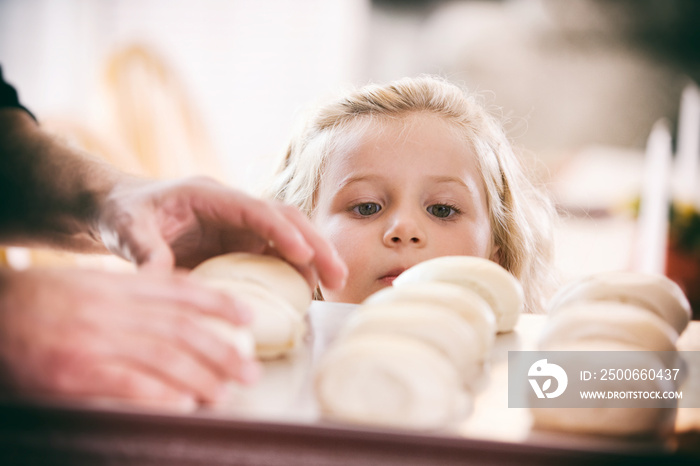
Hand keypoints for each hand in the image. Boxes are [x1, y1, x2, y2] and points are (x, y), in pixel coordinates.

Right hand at [0, 267, 259, 409]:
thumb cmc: (40, 300)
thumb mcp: (90, 282)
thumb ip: (133, 288)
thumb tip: (179, 294)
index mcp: (118, 286)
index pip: (182, 292)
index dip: (220, 305)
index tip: (249, 317)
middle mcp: (114, 311)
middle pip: (182, 330)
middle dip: (222, 350)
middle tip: (251, 368)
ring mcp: (95, 341)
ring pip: (164, 358)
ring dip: (202, 377)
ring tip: (227, 392)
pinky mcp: (75, 373)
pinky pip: (127, 385)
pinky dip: (159, 395)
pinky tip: (184, 405)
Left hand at [96, 176, 346, 288]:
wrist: (122, 213)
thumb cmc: (125, 214)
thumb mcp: (127, 230)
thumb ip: (145, 253)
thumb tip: (162, 283)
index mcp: (209, 196)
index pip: (254, 209)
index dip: (280, 230)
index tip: (303, 253)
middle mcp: (232, 209)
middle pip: (284, 219)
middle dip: (314, 244)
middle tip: (337, 275)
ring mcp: (239, 228)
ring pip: (287, 237)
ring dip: (313, 258)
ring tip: (334, 285)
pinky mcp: (240, 246)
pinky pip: (274, 257)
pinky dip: (294, 272)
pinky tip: (306, 294)